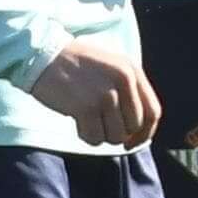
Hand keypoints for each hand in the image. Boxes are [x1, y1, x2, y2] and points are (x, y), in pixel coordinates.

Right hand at [30, 41, 161, 149]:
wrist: (43, 55)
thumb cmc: (76, 64)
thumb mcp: (112, 65)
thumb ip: (129, 89)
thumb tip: (140, 127)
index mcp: (132, 71)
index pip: (153, 112)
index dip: (145, 133)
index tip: (133, 142)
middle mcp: (123, 81)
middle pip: (134, 127)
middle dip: (119, 133)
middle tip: (101, 127)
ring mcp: (105, 94)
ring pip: (115, 136)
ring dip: (102, 135)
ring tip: (88, 121)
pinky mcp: (86, 107)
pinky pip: (95, 138)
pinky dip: (87, 136)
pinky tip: (78, 123)